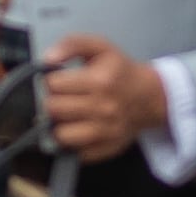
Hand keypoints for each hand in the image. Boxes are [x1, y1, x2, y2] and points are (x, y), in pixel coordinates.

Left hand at [39, 35, 168, 163]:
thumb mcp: (100, 47)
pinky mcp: (105, 149)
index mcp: (100, 81)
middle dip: (52, 102)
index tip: (58, 81)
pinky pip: (75, 152)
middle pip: (53, 110)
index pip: (53, 85)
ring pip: (60, 135)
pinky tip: (78, 128)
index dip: (51, 81)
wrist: (148, 96)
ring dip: (59, 125)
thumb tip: (48, 58)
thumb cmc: (119, 71)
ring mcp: (105, 132)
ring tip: (67, 115)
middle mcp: (103, 108)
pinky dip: (72, 143)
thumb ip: (72, 44)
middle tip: (62, 98)